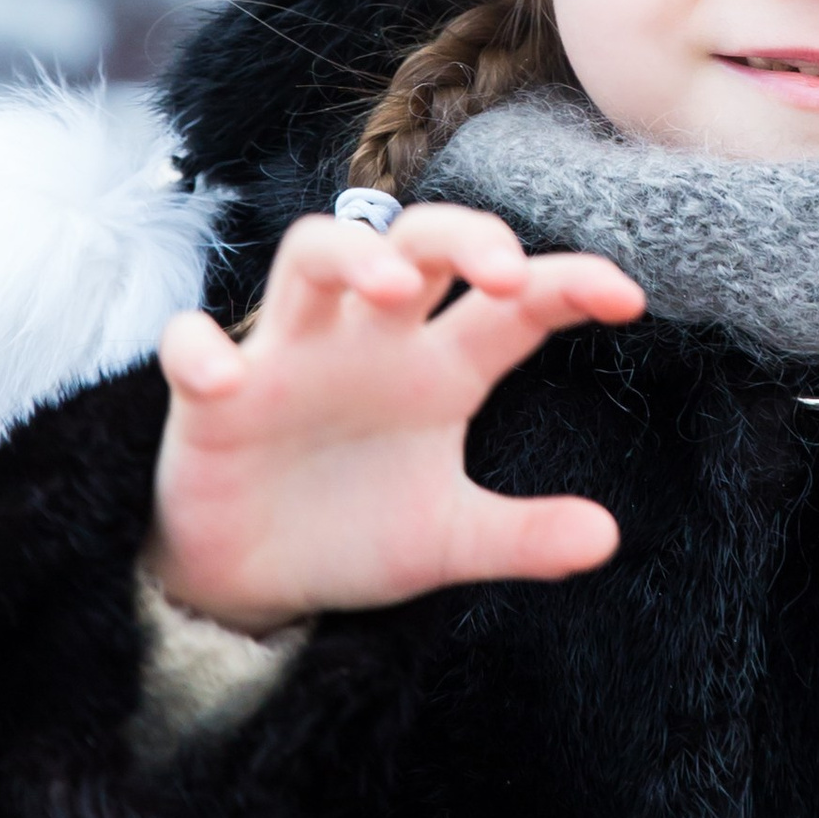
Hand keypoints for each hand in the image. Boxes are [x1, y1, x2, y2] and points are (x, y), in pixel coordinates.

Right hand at [147, 206, 643, 633]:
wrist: (254, 580)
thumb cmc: (356, 529)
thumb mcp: (448, 539)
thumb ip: (522, 536)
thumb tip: (608, 539)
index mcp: (439, 367)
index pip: (512, 305)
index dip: (568, 284)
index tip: (628, 295)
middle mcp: (369, 342)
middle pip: (413, 242)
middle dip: (460, 237)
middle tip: (504, 271)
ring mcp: (287, 358)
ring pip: (311, 256)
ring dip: (351, 257)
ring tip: (391, 289)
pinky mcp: (209, 398)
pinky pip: (190, 348)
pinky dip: (202, 352)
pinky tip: (227, 380)